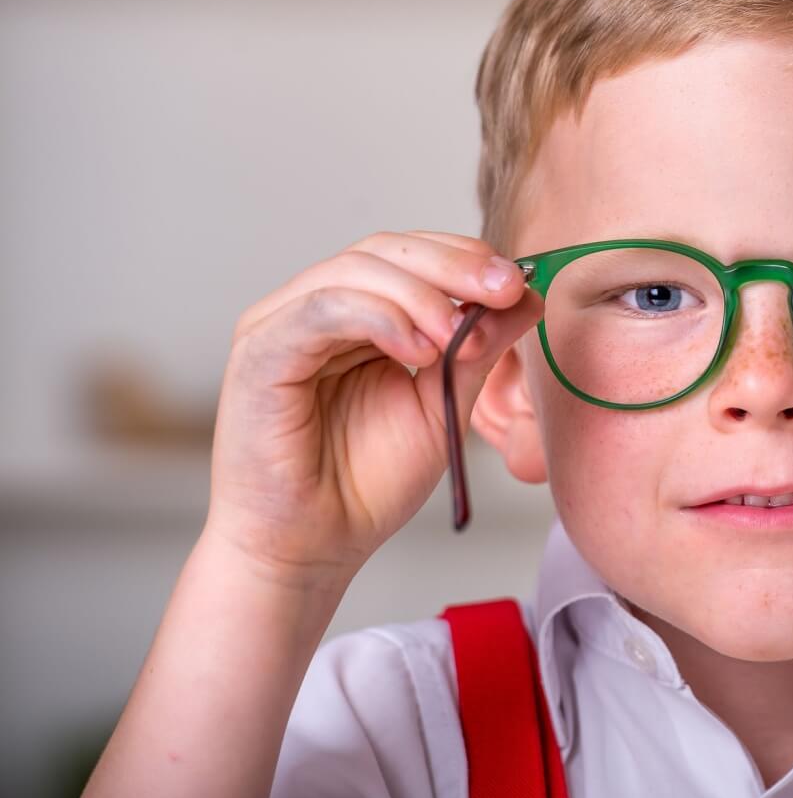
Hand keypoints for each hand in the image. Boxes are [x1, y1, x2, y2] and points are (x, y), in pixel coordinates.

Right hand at [208, 231, 542, 586]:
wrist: (312, 547)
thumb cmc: (365, 483)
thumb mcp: (441, 403)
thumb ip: (478, 348)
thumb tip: (528, 295)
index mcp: (357, 314)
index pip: (410, 255)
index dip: (464, 258)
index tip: (516, 282)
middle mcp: (314, 308)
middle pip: (384, 250)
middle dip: (452, 265)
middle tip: (502, 289)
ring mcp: (280, 324)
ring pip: (354, 271)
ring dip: (421, 295)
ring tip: (458, 337)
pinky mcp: (259, 352)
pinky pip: (321, 310)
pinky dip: (379, 318)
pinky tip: (419, 349)